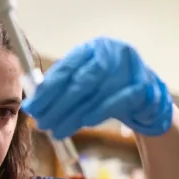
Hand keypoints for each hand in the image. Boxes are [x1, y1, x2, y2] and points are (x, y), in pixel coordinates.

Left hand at [22, 37, 172, 138]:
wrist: (147, 100)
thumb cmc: (109, 90)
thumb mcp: (85, 83)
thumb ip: (62, 87)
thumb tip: (33, 102)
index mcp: (93, 48)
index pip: (66, 68)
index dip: (47, 90)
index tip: (32, 107)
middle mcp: (113, 53)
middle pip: (79, 81)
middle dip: (57, 105)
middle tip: (41, 123)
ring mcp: (130, 68)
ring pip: (95, 94)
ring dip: (73, 115)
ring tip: (56, 130)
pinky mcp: (144, 86)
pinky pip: (116, 101)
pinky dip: (98, 113)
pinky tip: (84, 123)